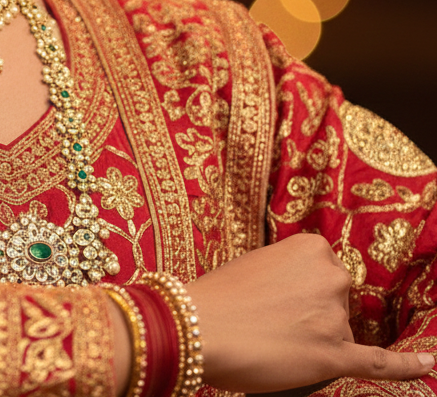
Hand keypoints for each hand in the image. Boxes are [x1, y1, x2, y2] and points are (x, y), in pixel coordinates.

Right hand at [187, 233, 433, 392]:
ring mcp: (335, 317)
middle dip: (312, 311)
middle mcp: (330, 276)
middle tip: (270, 319)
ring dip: (314, 338)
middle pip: (336, 298)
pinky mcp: (335, 356)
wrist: (197, 325)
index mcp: (310, 246)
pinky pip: (381, 361)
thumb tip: (301, 296)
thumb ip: (287, 273)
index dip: (303, 288)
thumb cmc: (217, 295)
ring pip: (338, 331)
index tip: (282, 295)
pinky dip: (410, 364)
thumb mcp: (254, 264)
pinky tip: (430, 361)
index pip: (326, 270)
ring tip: (270, 339)